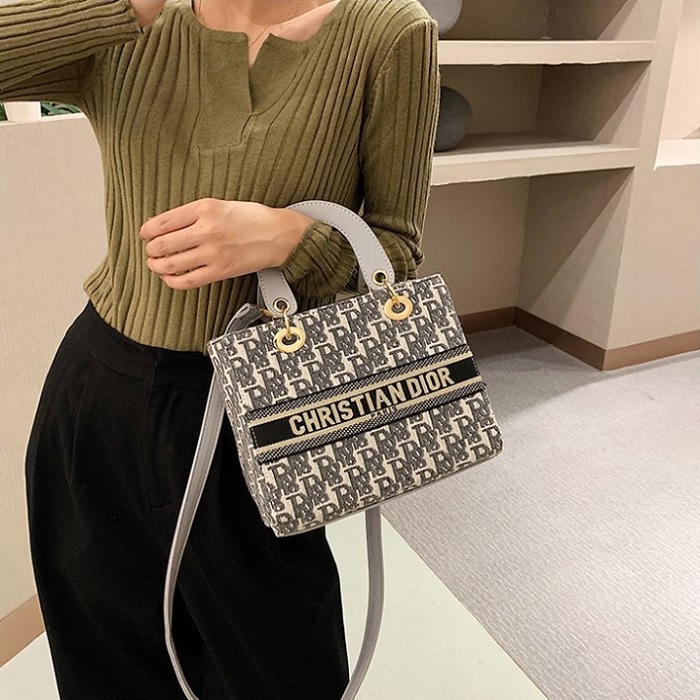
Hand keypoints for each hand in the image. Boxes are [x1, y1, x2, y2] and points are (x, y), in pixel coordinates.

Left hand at [139, 198, 312, 290]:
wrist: (278, 235)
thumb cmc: (251, 218)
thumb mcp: (219, 204)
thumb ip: (192, 214)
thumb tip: (163, 226)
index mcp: (204, 209)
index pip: (161, 222)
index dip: (147, 231)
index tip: (146, 235)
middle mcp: (207, 230)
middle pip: (161, 244)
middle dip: (151, 250)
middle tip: (152, 250)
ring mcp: (213, 252)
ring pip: (170, 264)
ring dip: (157, 266)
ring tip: (156, 264)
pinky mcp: (220, 271)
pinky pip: (187, 281)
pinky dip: (172, 281)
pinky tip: (170, 278)